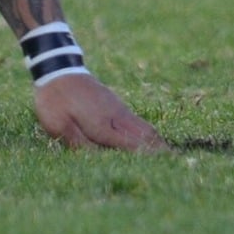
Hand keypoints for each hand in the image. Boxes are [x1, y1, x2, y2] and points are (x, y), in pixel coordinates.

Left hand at [34, 74, 165, 151]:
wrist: (59, 67)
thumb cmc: (55, 100)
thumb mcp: (59, 125)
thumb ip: (79, 143)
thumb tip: (98, 160)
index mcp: (103, 125)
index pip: (131, 145)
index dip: (149, 156)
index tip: (167, 166)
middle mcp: (116, 116)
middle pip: (145, 134)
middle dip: (161, 149)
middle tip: (178, 163)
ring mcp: (118, 108)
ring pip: (143, 126)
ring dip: (157, 140)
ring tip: (170, 153)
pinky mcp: (115, 103)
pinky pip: (137, 120)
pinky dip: (148, 131)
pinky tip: (150, 137)